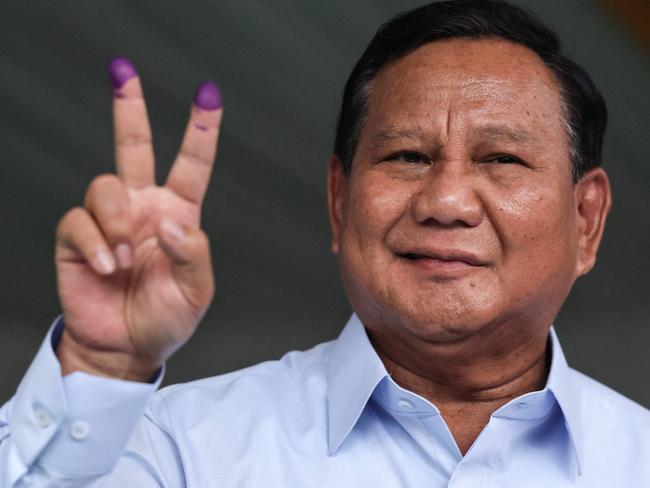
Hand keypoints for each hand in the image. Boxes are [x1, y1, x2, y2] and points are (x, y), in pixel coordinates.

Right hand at [54, 58, 221, 380]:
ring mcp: (110, 222)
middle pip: (133, 148)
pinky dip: (96, 243)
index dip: (200, 131)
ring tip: (127, 259)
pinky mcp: (78, 239)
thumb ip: (192, 254)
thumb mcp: (196, 291)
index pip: (191, 165)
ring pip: (104, 186)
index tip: (209, 95)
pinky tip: (111, 267)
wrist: (126, 348)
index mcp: (178, 215)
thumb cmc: (165, 318)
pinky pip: (79, 222)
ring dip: (117, 221)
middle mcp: (143, 209)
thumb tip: (171, 224)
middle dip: (129, 109)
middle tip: (124, 71)